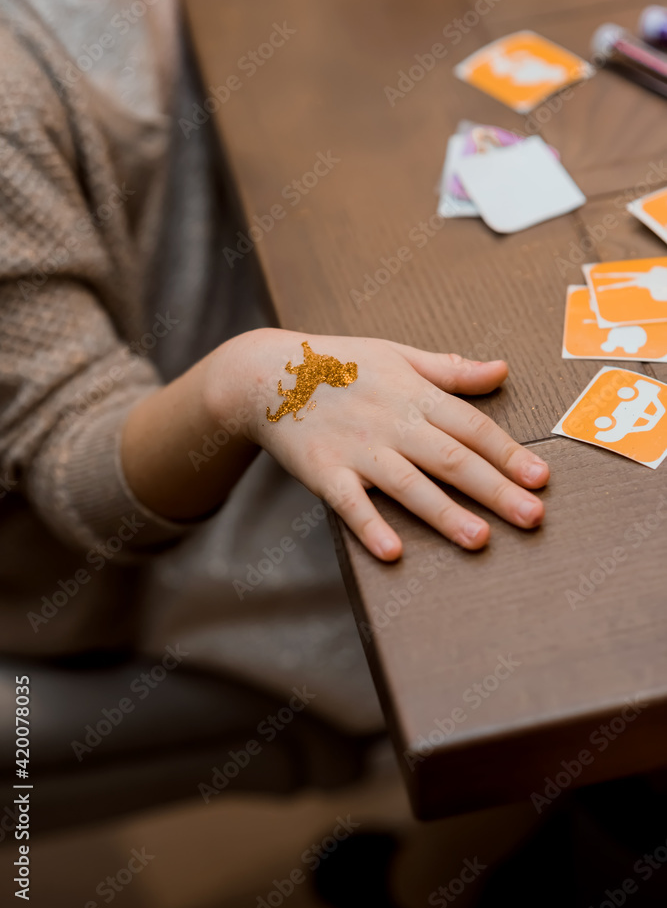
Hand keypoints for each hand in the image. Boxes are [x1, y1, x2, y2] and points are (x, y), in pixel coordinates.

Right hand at [210, 329, 549, 560]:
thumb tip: (501, 369)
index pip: (471, 425)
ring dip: (444, 513)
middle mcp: (391, 421)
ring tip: (479, 540)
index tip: (540, 477)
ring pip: (407, 483)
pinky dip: (369, 525)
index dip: (508, 452)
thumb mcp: (398, 354)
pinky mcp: (322, 470)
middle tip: (532, 517)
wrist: (265, 373)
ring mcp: (356, 448)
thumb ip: (450, 370)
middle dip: (494, 488)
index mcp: (414, 393)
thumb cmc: (339, 363)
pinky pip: (348, 502)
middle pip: (450, 458)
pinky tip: (391, 552)